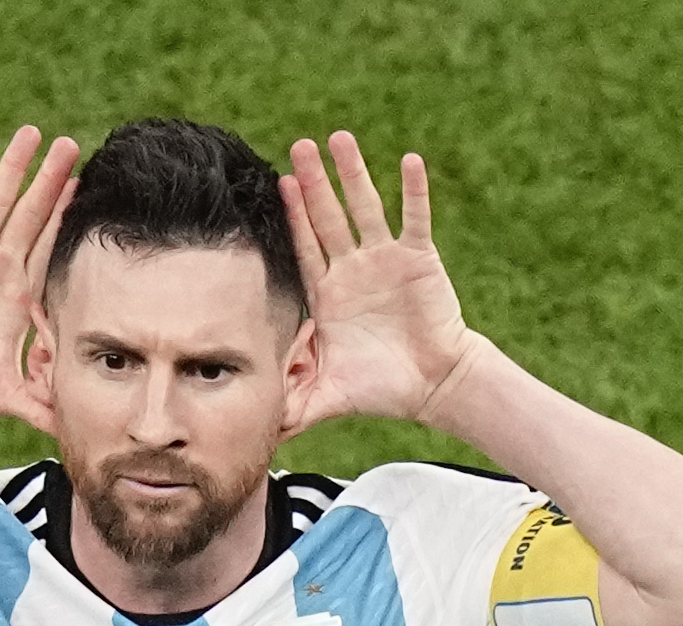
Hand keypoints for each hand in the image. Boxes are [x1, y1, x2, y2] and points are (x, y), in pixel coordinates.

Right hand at [0, 126, 79, 431]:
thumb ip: (41, 407)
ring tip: (32, 134)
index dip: (68, 221)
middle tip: (73, 146)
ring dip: (12, 167)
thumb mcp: (6, 394)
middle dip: (52, 182)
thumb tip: (76, 435)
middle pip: (31, 215)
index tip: (90, 191)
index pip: (49, 249)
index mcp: (16, 293)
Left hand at [278, 132, 483, 434]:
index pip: (305, 247)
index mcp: (329, 293)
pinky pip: (414, 219)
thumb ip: (289, 406)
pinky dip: (413, 192)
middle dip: (314, 183)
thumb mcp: (325, 396)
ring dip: (354, 174)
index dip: (293, 216)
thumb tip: (251, 430)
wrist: (430, 387)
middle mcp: (354, 269)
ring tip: (340, 139)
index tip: (278, 183)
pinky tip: (408, 160)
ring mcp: (386, 261)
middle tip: (299, 145)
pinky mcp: (419, 261)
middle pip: (329, 218)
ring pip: (366, 208)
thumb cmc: (378, 388)